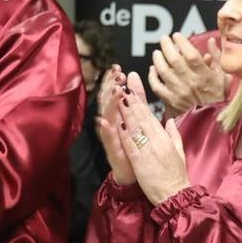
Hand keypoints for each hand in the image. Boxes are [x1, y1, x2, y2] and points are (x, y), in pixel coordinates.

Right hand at [96, 65, 136, 184]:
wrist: (132, 174)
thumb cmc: (134, 147)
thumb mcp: (137, 120)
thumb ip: (137, 100)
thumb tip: (133, 77)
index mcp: (121, 116)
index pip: (115, 95)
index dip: (115, 81)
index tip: (117, 68)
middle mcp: (113, 124)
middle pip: (108, 101)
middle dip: (110, 87)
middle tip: (115, 75)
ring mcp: (111, 137)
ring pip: (108, 117)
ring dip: (110, 104)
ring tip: (114, 91)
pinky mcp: (112, 150)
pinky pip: (108, 139)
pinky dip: (106, 130)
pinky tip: (104, 121)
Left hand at [117, 72, 190, 204]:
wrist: (176, 195)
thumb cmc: (177, 176)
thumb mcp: (179, 153)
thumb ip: (174, 136)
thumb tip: (171, 121)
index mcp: (166, 139)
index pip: (150, 116)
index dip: (140, 102)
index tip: (132, 89)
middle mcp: (157, 141)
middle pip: (142, 118)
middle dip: (132, 102)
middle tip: (123, 87)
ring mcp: (149, 150)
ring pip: (136, 128)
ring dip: (126, 113)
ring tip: (118, 98)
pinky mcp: (141, 161)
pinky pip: (131, 145)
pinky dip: (124, 133)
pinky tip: (117, 123)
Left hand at [148, 33, 228, 114]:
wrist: (214, 121)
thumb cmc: (219, 97)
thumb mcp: (223, 76)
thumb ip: (217, 58)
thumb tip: (211, 41)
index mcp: (204, 76)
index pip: (191, 55)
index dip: (182, 43)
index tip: (177, 36)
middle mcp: (191, 83)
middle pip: (174, 60)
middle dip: (167, 45)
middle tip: (164, 38)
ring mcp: (180, 92)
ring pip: (163, 71)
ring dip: (158, 59)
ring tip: (157, 52)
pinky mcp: (172, 101)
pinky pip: (157, 87)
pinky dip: (153, 76)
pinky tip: (153, 69)